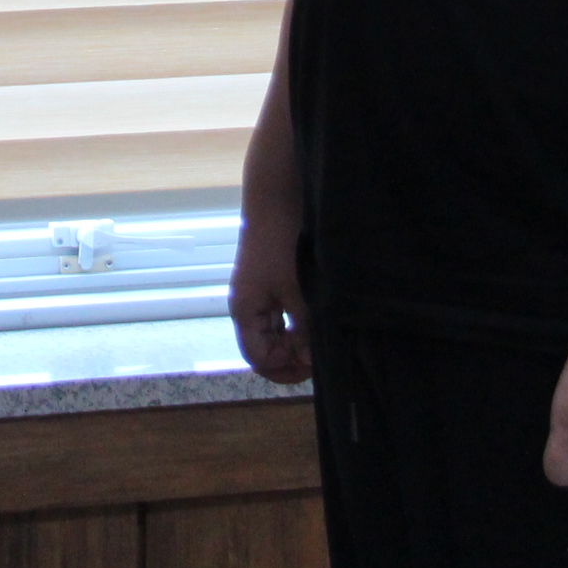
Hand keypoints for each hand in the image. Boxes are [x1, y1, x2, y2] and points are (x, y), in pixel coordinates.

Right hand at [228, 212, 309, 384]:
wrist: (278, 199)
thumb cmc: (283, 244)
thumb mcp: (298, 290)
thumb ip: (305, 327)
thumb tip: (312, 360)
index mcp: (245, 312)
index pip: (258, 359)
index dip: (284, 369)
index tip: (312, 364)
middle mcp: (248, 307)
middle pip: (266, 349)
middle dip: (292, 357)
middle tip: (320, 355)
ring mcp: (260, 295)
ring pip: (276, 334)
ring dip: (297, 341)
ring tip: (322, 338)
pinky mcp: (272, 284)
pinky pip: (282, 317)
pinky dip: (298, 325)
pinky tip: (318, 320)